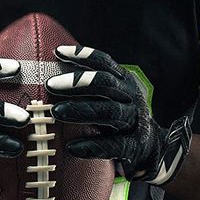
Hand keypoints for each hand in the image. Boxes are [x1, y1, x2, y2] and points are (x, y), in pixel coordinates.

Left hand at [47, 46, 190, 184]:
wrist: (151, 145)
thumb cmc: (118, 113)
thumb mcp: (110, 94)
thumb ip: (89, 84)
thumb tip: (49, 69)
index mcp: (124, 80)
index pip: (104, 63)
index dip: (82, 55)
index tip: (58, 52)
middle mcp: (130, 96)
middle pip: (105, 84)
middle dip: (76, 82)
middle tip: (50, 84)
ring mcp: (134, 120)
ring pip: (109, 111)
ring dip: (80, 110)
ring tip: (56, 112)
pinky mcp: (134, 145)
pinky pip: (113, 145)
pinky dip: (92, 146)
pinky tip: (71, 147)